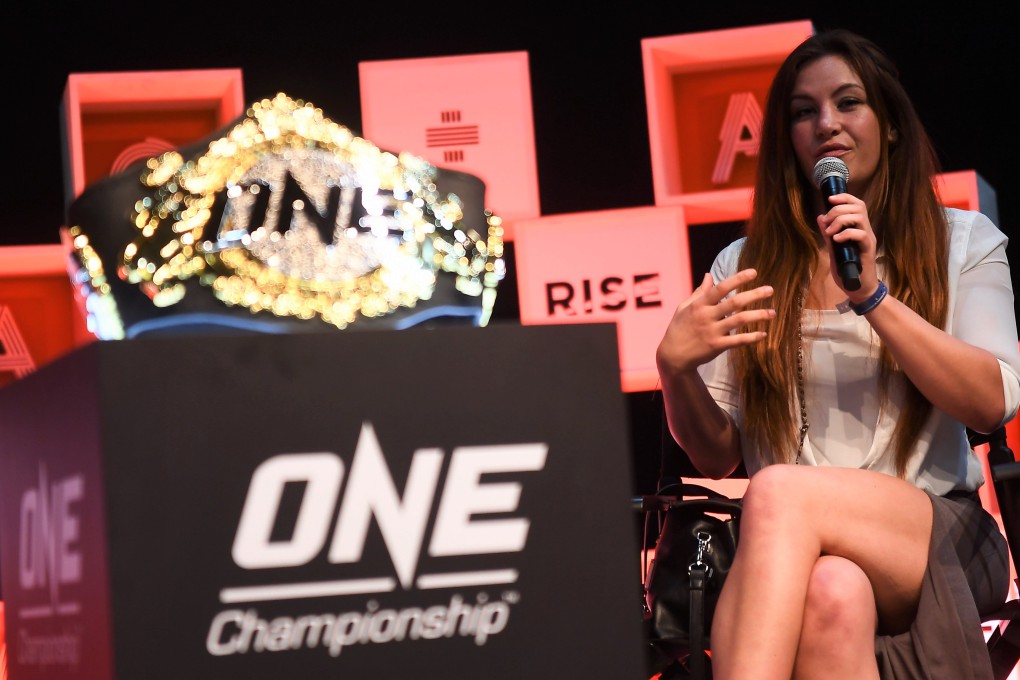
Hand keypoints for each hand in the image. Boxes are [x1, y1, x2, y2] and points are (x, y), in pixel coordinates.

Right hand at [657, 269, 774, 372]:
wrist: (673, 356)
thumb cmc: (679, 328)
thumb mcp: (684, 307)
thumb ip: (699, 292)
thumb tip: (709, 275)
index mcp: (699, 305)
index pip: (721, 288)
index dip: (738, 279)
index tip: (754, 272)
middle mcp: (707, 316)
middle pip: (734, 302)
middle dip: (754, 295)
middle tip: (770, 290)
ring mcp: (712, 332)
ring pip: (739, 320)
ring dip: (758, 315)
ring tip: (773, 313)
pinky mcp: (717, 346)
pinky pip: (738, 341)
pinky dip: (751, 337)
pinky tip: (763, 334)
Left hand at [817, 193, 879, 300]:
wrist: (858, 288)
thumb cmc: (847, 269)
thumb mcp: (833, 249)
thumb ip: (828, 234)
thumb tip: (820, 217)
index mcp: (858, 228)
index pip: (856, 204)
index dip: (844, 197)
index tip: (829, 199)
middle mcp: (866, 230)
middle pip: (858, 207)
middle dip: (838, 209)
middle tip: (826, 223)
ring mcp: (868, 239)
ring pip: (860, 217)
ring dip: (840, 220)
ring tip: (830, 232)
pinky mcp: (868, 250)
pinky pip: (861, 235)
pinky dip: (846, 233)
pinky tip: (836, 240)